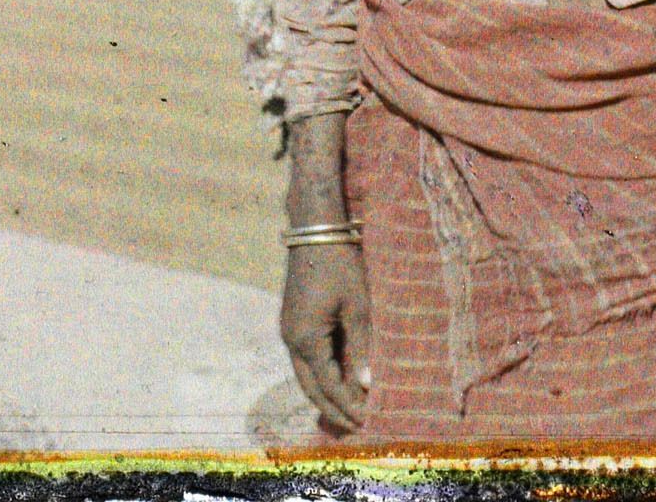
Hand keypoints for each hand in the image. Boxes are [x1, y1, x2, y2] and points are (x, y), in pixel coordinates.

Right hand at [280, 240, 371, 433]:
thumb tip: (365, 386)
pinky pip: (306, 358)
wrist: (316, 229)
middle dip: (332, 408)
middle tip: (356, 425)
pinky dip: (321, 374)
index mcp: (305, 339)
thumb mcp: (356, 306)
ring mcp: (289, 330)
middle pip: (310, 387)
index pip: (328, 385)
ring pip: (305, 374)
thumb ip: (360, 348)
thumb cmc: (340, 264)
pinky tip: (338, 379)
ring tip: (349, 410)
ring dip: (325, 393)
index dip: (347, 405)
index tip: (365, 420)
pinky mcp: (294, 321)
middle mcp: (291, 340)